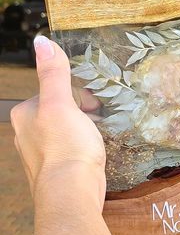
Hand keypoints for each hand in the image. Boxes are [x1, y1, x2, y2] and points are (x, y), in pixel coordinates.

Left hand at [10, 35, 105, 209]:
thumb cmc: (66, 147)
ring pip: (64, 131)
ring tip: (99, 135)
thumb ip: (53, 73)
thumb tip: (43, 41)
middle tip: (101, 117)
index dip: (77, 93)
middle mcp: (25, 134)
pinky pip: (69, 151)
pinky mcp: (53, 171)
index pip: (54, 92)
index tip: (94, 102)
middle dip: (81, 112)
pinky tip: (93, 154)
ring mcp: (39, 155)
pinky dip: (82, 149)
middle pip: (59, 111)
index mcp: (24, 114)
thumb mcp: (61, 104)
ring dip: (83, 130)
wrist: (72, 194)